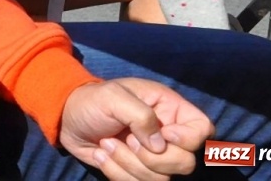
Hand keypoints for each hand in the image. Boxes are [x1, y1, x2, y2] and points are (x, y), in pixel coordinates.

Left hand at [59, 78, 211, 180]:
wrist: (67, 118)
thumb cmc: (92, 101)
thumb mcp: (113, 97)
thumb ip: (141, 115)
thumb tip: (158, 145)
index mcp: (169, 109)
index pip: (203, 129)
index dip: (187, 138)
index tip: (163, 134)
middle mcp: (167, 135)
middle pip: (185, 163)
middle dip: (150, 156)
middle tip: (128, 139)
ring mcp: (153, 156)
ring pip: (160, 177)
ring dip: (127, 163)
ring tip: (107, 143)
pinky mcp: (137, 172)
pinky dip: (117, 172)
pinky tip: (102, 155)